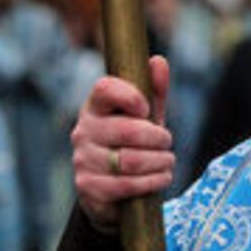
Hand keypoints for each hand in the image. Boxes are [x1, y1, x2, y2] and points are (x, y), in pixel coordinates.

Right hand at [71, 56, 174, 227]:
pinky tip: (161, 177)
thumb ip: (154, 90)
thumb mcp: (146, 117)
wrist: (113, 190)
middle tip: (167, 141)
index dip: (130, 96)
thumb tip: (158, 61)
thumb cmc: (132, 144)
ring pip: (131, 160)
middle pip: (128, 130)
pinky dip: (153, 181)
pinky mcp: (88, 187)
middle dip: (158, 138)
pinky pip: (127, 185)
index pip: (104, 89)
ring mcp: (83, 160)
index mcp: (95, 107)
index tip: (146, 109)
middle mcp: (83, 131)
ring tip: (168, 161)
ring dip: (160, 161)